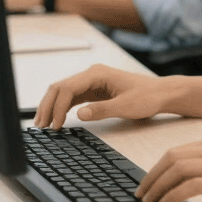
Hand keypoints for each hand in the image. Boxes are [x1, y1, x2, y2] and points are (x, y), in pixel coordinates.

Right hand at [34, 63, 173, 128]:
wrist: (161, 93)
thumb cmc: (147, 97)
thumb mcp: (125, 106)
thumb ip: (101, 110)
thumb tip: (79, 114)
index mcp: (97, 74)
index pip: (67, 88)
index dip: (57, 108)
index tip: (55, 126)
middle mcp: (91, 75)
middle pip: (59, 88)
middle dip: (48, 106)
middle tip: (39, 127)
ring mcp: (91, 82)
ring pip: (62, 92)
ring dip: (51, 107)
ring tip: (43, 126)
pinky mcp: (93, 91)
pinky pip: (71, 98)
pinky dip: (61, 108)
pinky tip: (56, 121)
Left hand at [136, 133, 201, 201]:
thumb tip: (188, 183)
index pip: (179, 150)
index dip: (157, 167)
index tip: (147, 183)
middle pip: (173, 156)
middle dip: (151, 176)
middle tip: (141, 194)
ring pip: (179, 168)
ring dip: (158, 186)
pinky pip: (192, 185)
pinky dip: (174, 194)